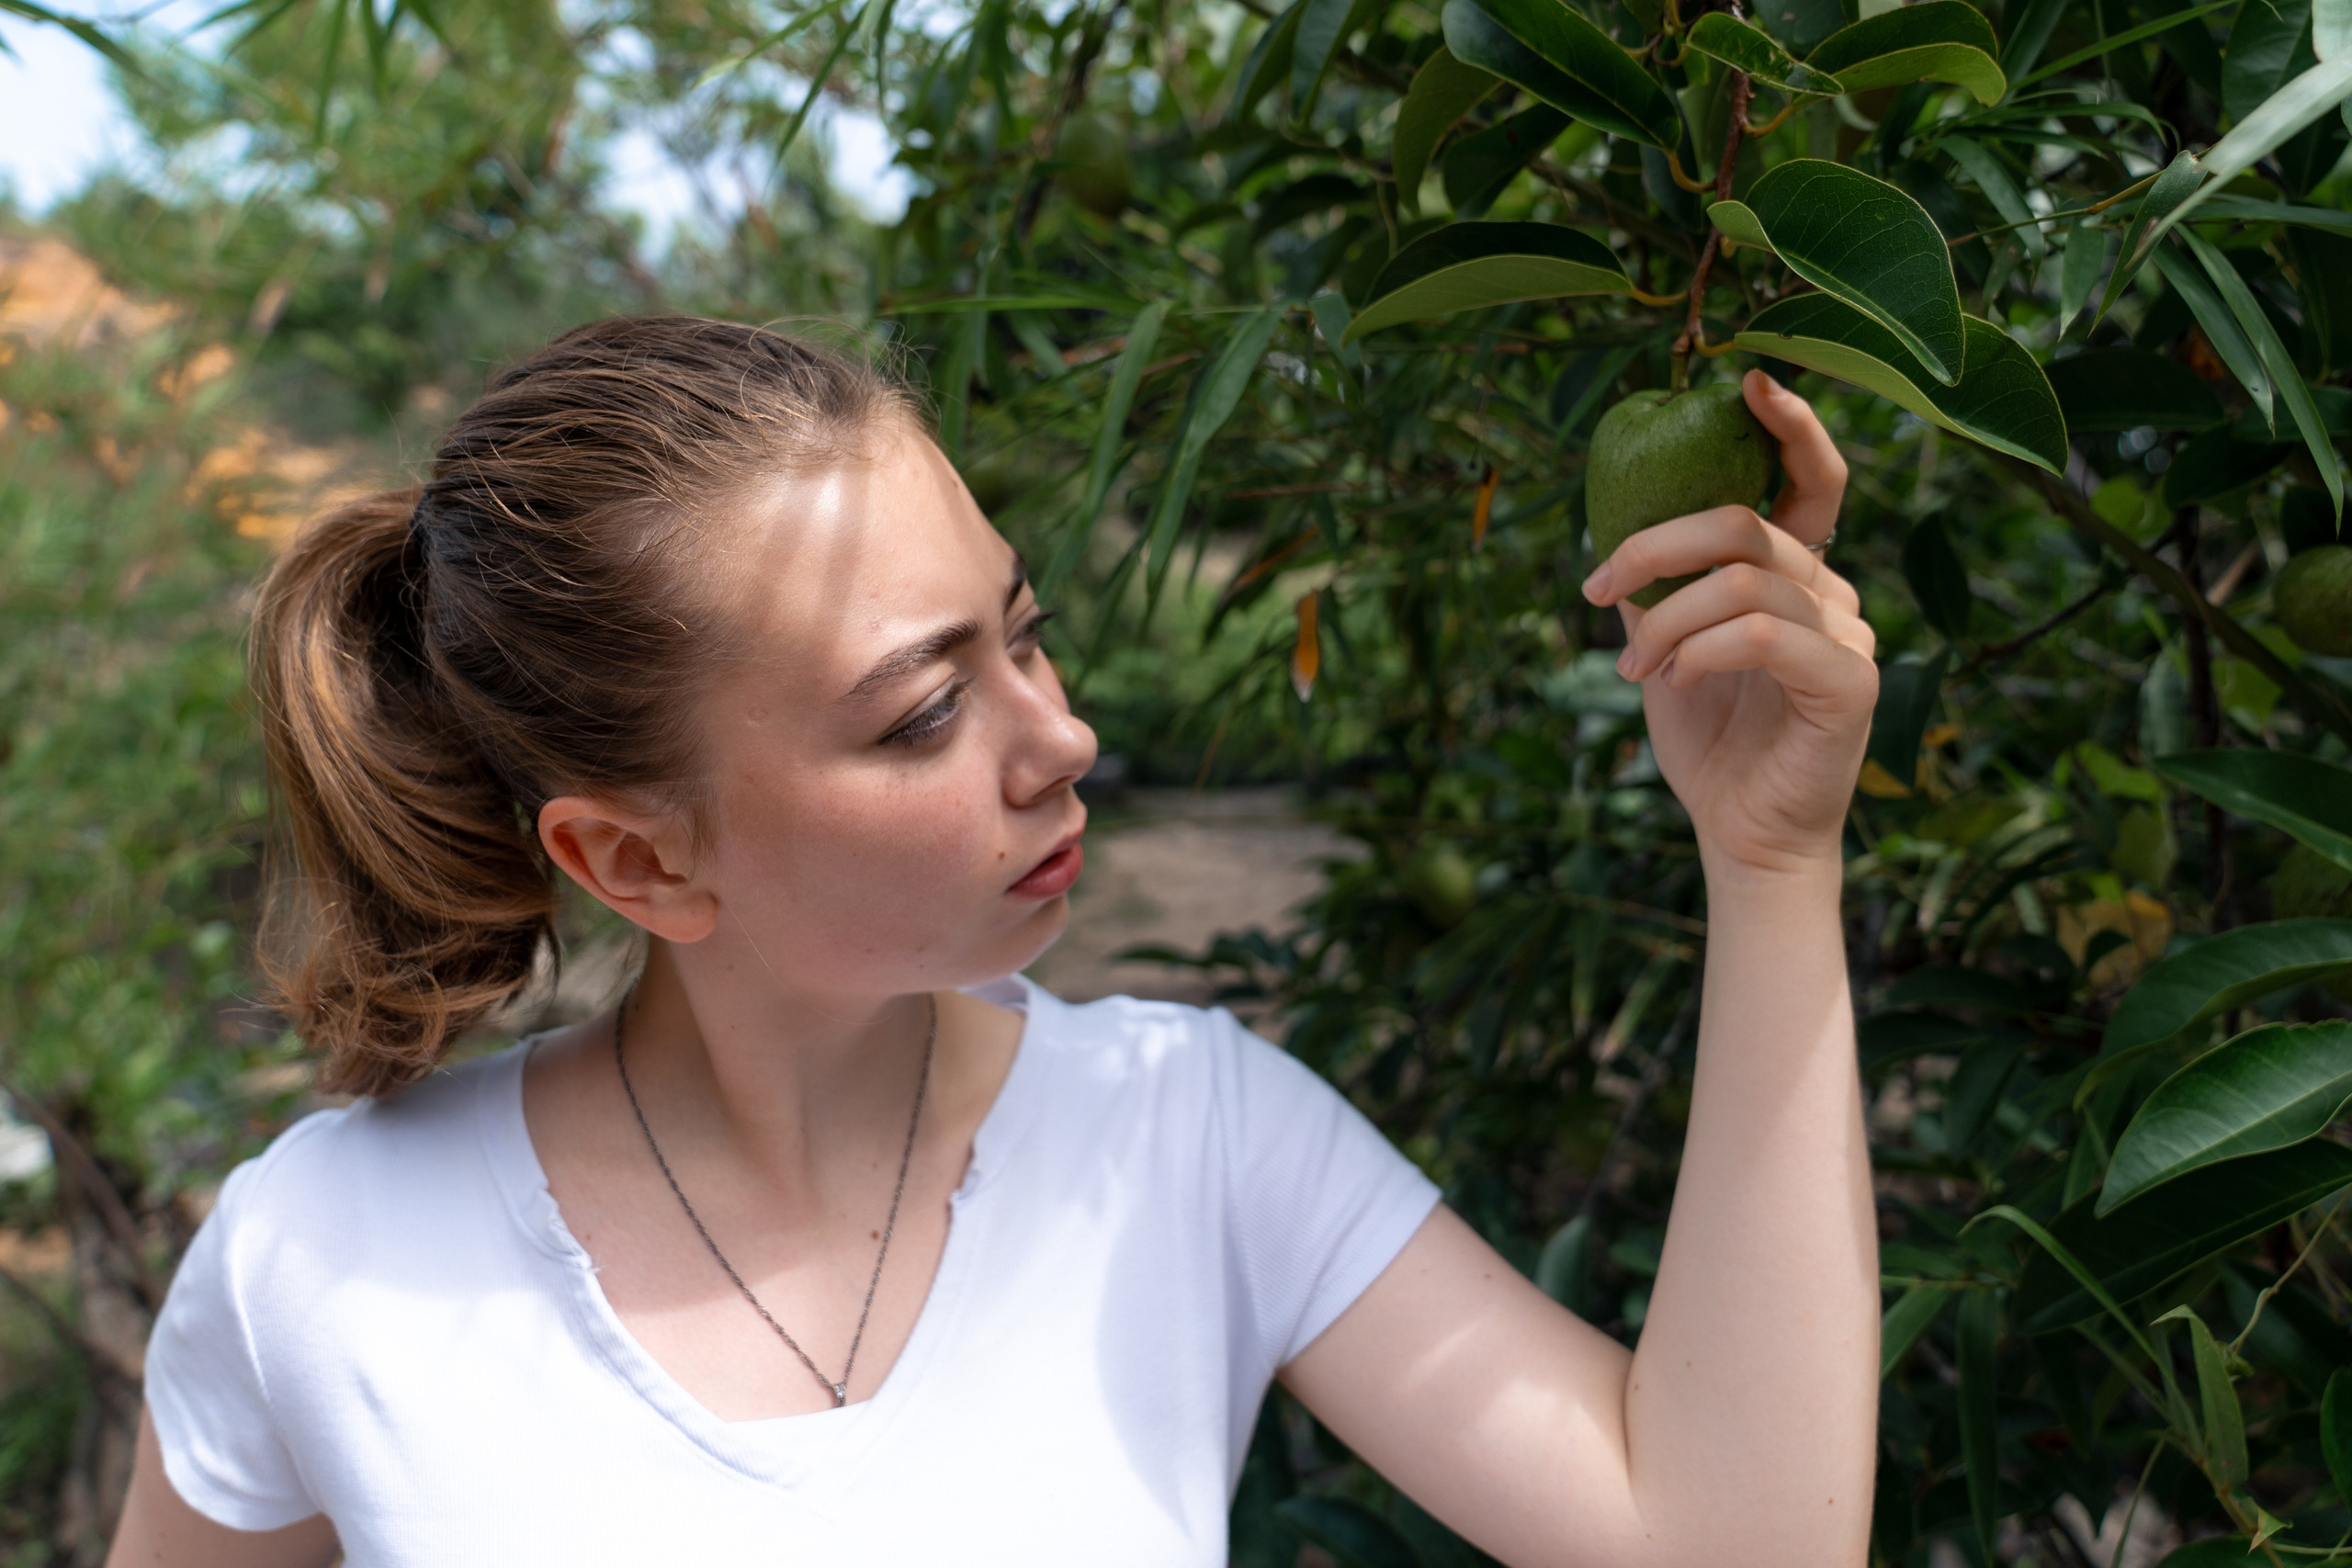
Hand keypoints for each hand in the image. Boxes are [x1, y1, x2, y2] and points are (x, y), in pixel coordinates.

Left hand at [1581, 370, 1876, 878]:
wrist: (1741, 834)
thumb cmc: (1710, 742)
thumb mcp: (1668, 649)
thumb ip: (1659, 589)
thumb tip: (1612, 533)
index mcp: (1797, 573)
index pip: (1813, 478)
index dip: (1790, 423)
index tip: (1745, 381)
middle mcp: (1834, 592)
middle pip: (1746, 522)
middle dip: (1654, 544)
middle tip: (1596, 588)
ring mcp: (1850, 635)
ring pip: (1745, 580)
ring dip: (1665, 618)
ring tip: (1631, 666)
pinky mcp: (1851, 683)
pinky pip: (1766, 634)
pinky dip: (1701, 648)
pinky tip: (1671, 679)